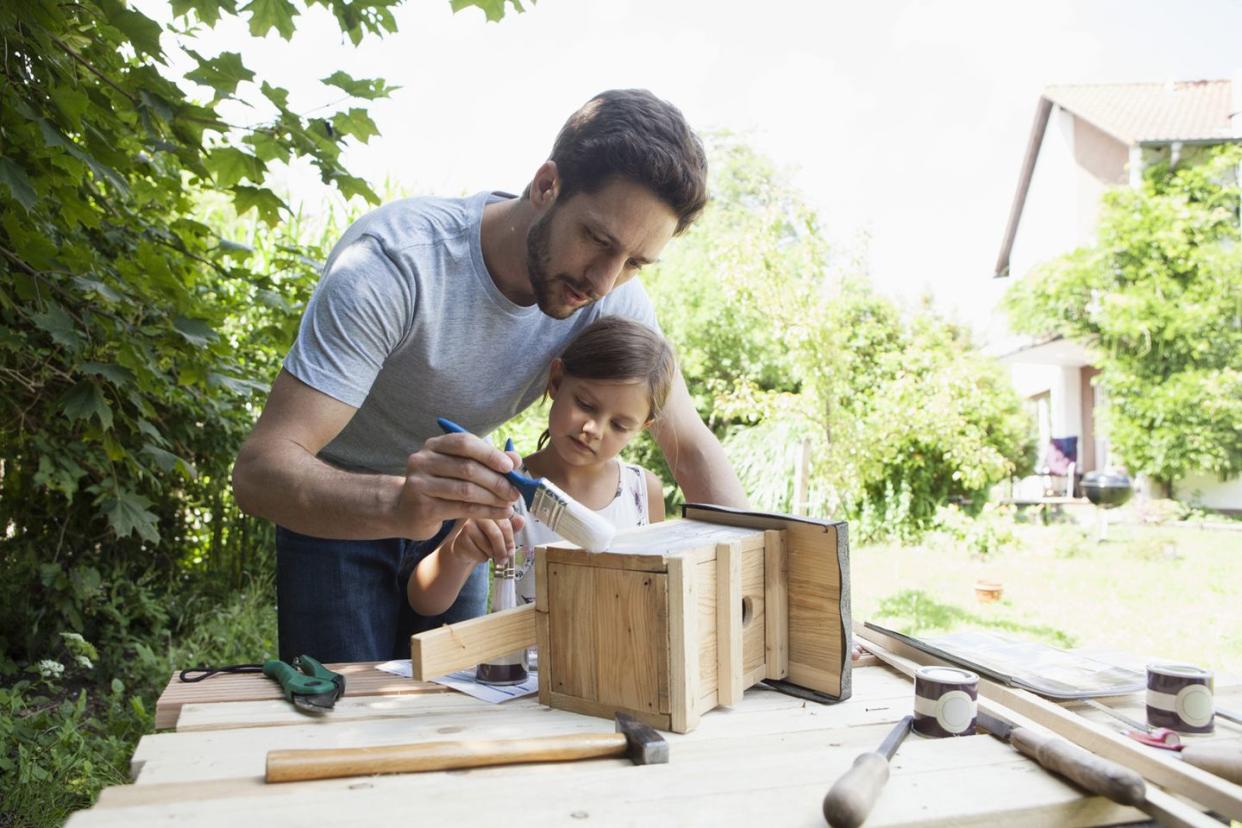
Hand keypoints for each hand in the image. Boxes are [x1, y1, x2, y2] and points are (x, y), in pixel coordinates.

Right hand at [397, 435, 523, 539]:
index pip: (464, 443)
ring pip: (466, 490)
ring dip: (493, 498)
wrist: (407, 512)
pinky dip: (486, 511)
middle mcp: (422, 461)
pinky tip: (501, 513)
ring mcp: (419, 484)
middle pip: (467, 468)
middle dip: (496, 481)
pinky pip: (462, 508)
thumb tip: (515, 459)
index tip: (510, 467)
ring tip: (510, 504)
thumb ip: (487, 462)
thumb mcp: (460, 470)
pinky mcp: (423, 508)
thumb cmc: (440, 487)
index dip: (489, 454)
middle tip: (515, 492)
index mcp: (434, 445)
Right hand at [445, 515, 527, 564]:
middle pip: (496, 535)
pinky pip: (478, 553)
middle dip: (502, 550)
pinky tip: (478, 553)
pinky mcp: (461, 538)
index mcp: (492, 510)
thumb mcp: (502, 531)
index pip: (505, 524)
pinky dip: (482, 558)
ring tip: (489, 553)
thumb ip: (513, 526)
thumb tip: (521, 520)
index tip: (511, 551)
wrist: (466, 547)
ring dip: (492, 554)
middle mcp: (479, 514)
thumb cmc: (486, 537)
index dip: (510, 540)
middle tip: (504, 560)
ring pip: (487, 546)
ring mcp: (468, 525)